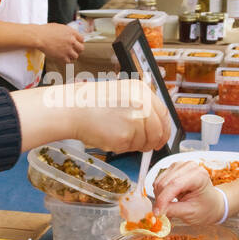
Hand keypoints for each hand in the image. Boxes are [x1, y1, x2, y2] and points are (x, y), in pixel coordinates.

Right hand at [36, 22, 84, 63]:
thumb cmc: (45, 31)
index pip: (82, 39)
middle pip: (81, 48)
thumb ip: (66, 31)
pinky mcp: (62, 57)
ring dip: (71, 56)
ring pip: (76, 56)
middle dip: (77, 49)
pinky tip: (62, 58)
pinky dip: (65, 60)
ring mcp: (67, 50)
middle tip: (73, 50)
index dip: (78, 42)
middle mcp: (71, 41)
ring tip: (66, 55)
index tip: (76, 44)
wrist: (39, 37)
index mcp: (71, 32)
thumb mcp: (59, 27)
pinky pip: (68, 61)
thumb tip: (68, 35)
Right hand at [52, 78, 171, 153]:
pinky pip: (130, 148)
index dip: (165, 128)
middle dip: (155, 141)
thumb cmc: (92, 102)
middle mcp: (142, 105)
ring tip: (117, 135)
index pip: (163, 113)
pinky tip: (110, 136)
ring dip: (135, 144)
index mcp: (142, 91)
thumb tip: (154, 125)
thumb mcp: (122, 94)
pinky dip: (122, 147)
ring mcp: (135, 121)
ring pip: (145, 142)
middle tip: (150, 146)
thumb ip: (141, 106)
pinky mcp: (125, 137)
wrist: (73, 109)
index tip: (162, 136)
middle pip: (159, 131)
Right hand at [152, 161, 227, 223]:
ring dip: (159, 196)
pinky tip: (169, 199)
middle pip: (165, 182)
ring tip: (168, 206)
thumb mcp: (191, 213)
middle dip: (160, 199)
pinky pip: (159, 181)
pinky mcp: (173, 169)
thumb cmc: (206, 207)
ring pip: (159, 181)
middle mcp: (189, 166)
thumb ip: (173, 210)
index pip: (175, 184)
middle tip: (163, 212)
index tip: (157, 212)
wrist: (211, 203)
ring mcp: (180, 166)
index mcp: (199, 175)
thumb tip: (157, 210)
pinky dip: (160, 192)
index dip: (163, 199)